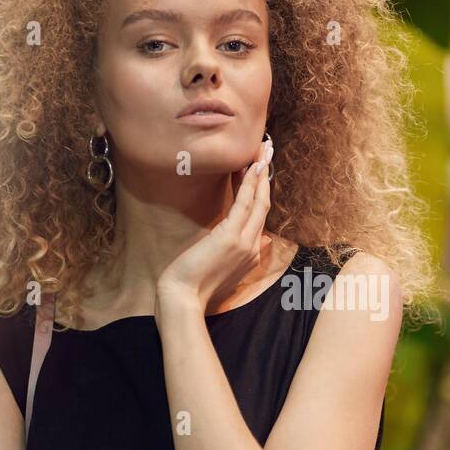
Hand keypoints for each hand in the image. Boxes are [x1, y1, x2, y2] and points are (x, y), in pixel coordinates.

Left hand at [155, 135, 273, 313]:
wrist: (183, 299)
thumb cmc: (193, 287)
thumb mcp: (219, 270)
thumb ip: (236, 255)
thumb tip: (256, 240)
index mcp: (250, 256)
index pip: (258, 218)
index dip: (260, 192)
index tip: (258, 172)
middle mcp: (253, 248)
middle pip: (264, 206)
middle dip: (265, 177)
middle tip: (267, 152)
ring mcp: (245, 242)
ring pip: (258, 202)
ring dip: (261, 174)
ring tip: (264, 150)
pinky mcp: (231, 236)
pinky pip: (245, 204)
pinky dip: (251, 184)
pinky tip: (252, 166)